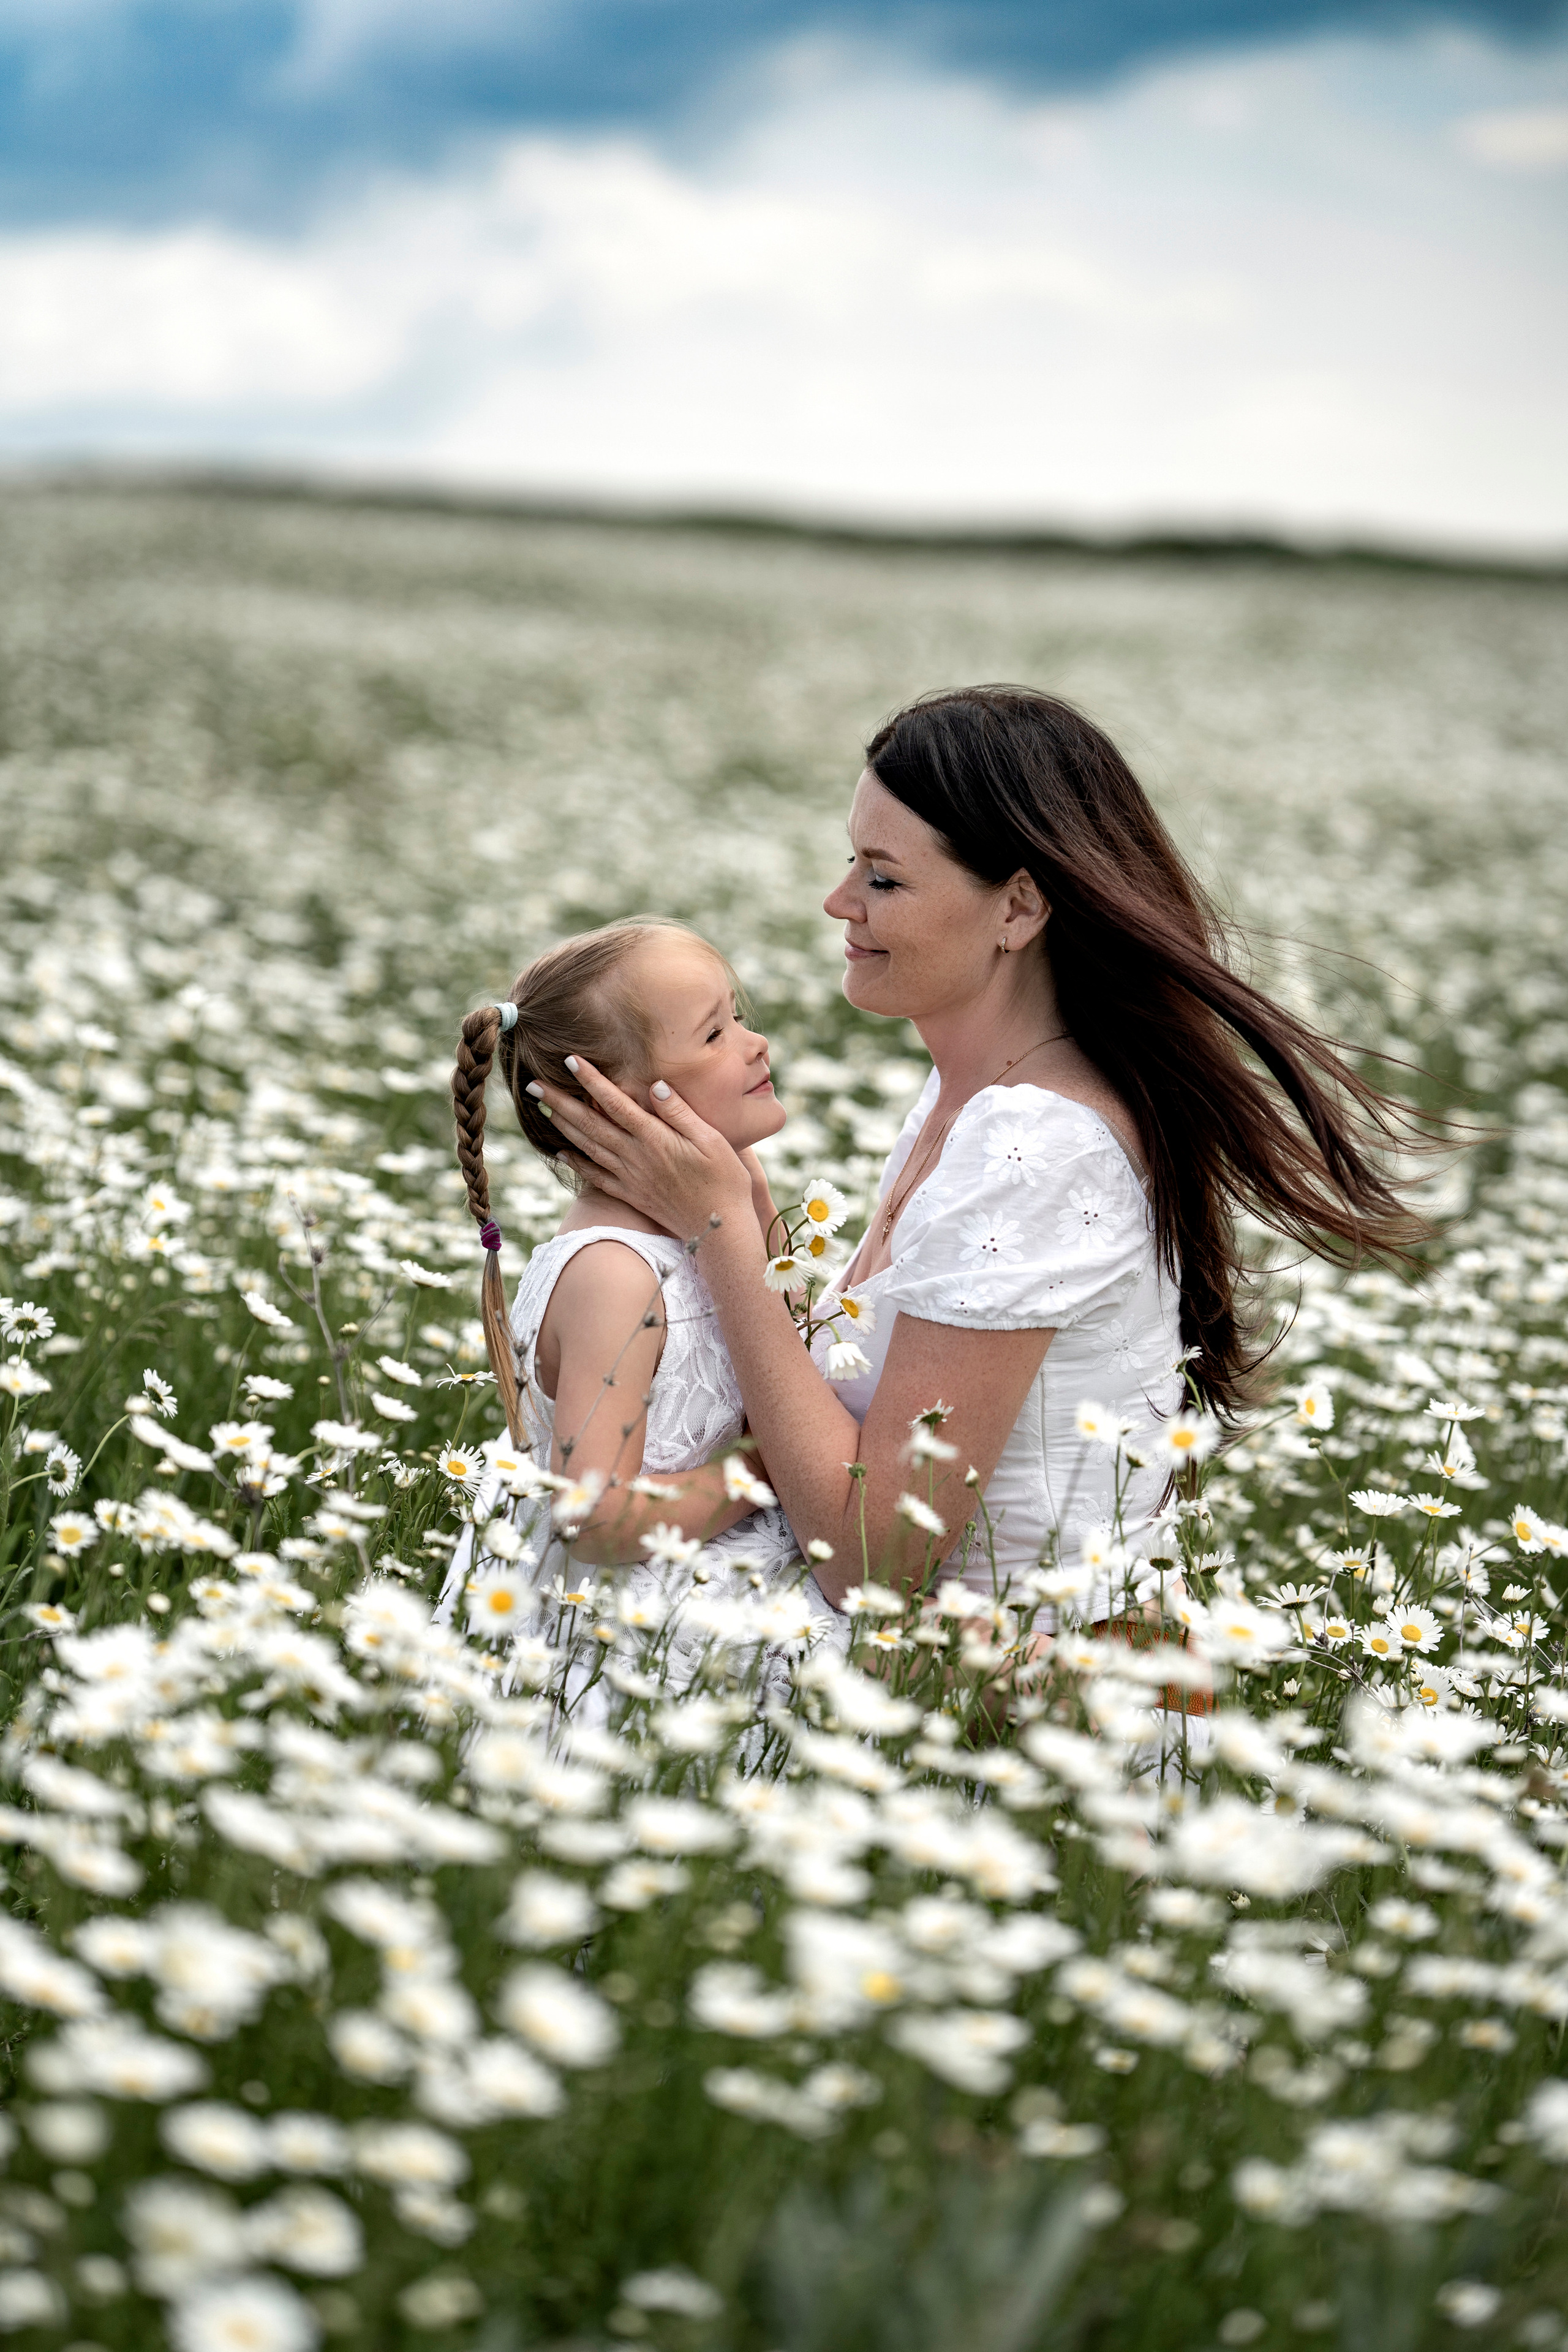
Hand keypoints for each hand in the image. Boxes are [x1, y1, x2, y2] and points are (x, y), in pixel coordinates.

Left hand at [528, 1058, 755, 1241]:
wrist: (720, 1230)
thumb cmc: (724, 1181)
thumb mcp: (711, 1140)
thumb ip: (680, 1113)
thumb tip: (655, 1085)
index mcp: (655, 1139)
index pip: (616, 1103)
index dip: (591, 1081)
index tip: (569, 1060)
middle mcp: (636, 1157)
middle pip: (591, 1124)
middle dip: (561, 1102)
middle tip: (534, 1085)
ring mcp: (630, 1178)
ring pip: (588, 1147)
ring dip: (562, 1127)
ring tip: (542, 1108)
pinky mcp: (631, 1195)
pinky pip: (596, 1177)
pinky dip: (576, 1163)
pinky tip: (562, 1152)